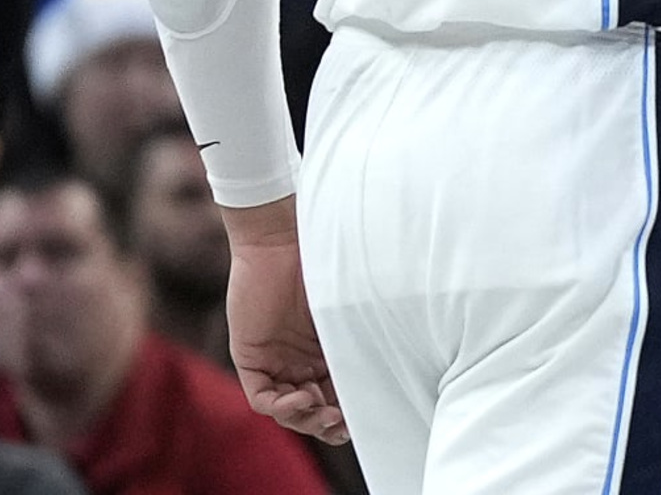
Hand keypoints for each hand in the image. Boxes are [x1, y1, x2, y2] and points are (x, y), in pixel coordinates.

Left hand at [224, 206, 347, 446]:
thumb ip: (361, 326)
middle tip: (345, 425)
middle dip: (329, 422)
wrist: (279, 236)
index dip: (350, 408)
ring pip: (289, 409)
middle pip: (314, 408)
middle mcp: (300, 358)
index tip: (368, 415)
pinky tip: (301, 399)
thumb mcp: (346, 300)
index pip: (336, 390)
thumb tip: (411, 346)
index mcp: (325, 346)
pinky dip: (282, 407)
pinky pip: (263, 397)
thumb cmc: (321, 257)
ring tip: (327, 416)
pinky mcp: (250, 357)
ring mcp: (275, 359)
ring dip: (308, 420)